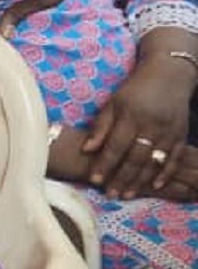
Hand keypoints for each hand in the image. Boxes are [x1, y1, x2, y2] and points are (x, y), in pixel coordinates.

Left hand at [82, 62, 192, 198]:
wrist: (169, 74)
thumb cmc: (134, 91)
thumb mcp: (113, 103)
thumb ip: (100, 127)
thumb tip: (86, 150)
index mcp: (131, 116)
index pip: (116, 145)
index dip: (105, 164)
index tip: (94, 180)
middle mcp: (152, 125)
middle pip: (135, 157)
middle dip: (122, 178)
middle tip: (111, 194)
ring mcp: (169, 130)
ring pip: (154, 161)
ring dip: (141, 180)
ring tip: (127, 194)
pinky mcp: (182, 134)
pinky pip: (174, 158)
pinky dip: (166, 173)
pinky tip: (156, 186)